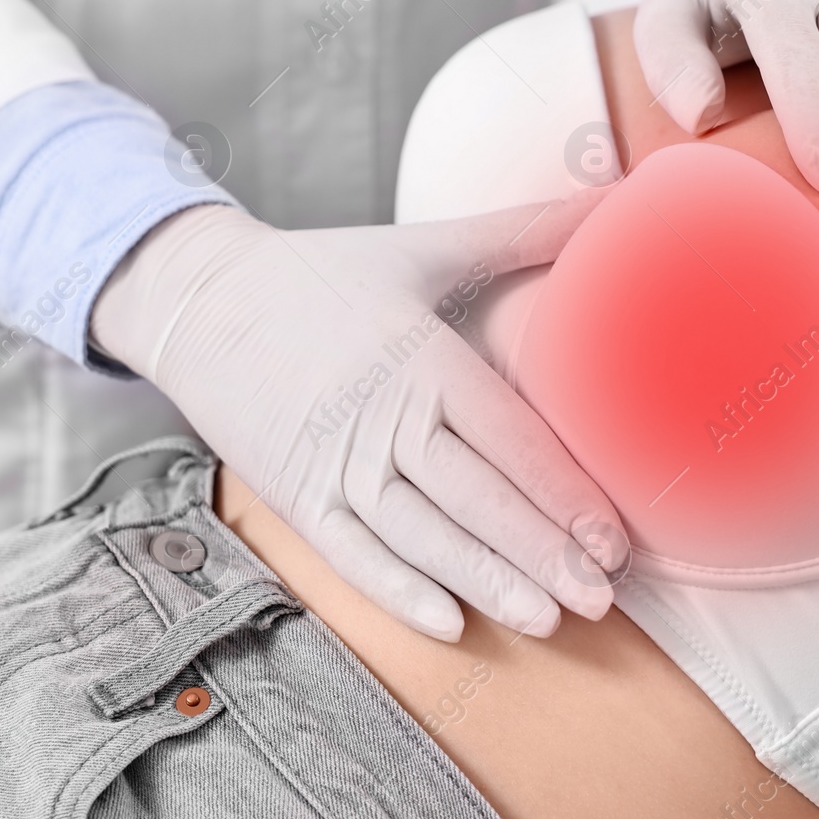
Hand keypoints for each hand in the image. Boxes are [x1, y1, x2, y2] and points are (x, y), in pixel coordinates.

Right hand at [91, 200, 628, 641]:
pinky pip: (350, 554)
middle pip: (472, 497)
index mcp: (420, 356)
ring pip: (419, 535)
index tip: (614, 539)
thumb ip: (524, 230)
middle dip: (539, 552)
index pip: (507, 437)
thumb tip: (618, 195)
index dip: (563, 493)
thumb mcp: (424, 247)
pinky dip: (395, 591)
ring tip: (546, 620)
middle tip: (600, 598)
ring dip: (483, 580)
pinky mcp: (295, 494)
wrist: (201, 299)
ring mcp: (333, 461)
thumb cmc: (323, 274)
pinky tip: (447, 623)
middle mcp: (381, 414)